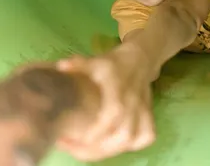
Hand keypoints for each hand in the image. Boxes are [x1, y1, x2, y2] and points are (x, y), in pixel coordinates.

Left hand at [54, 44, 155, 161]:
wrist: (139, 59)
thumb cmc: (113, 64)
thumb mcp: (95, 61)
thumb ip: (78, 64)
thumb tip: (61, 66)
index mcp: (118, 88)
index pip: (114, 113)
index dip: (97, 131)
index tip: (73, 138)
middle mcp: (133, 102)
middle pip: (124, 134)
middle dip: (97, 149)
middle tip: (72, 148)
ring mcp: (143, 110)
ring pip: (134, 139)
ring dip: (110, 150)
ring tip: (86, 150)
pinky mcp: (149, 116)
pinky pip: (146, 136)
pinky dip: (131, 146)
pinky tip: (113, 146)